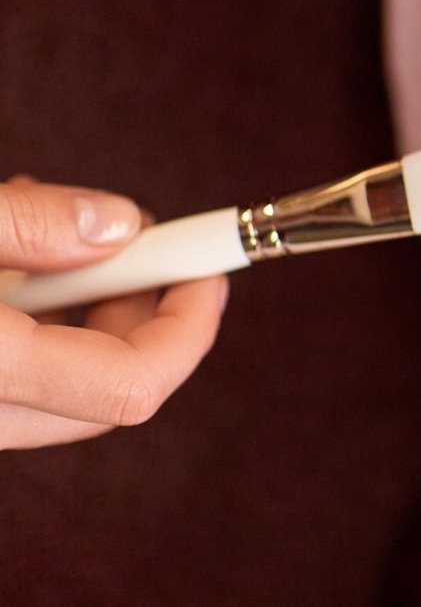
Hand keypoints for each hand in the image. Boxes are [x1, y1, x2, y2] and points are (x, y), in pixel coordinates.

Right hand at [0, 176, 227, 449]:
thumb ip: (29, 224)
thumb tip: (120, 226)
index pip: (133, 386)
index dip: (190, 329)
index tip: (209, 270)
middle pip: (104, 388)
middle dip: (139, 309)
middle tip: (139, 240)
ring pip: (54, 381)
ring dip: (79, 308)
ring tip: (56, 228)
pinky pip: (11, 375)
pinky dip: (31, 322)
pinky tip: (16, 256)